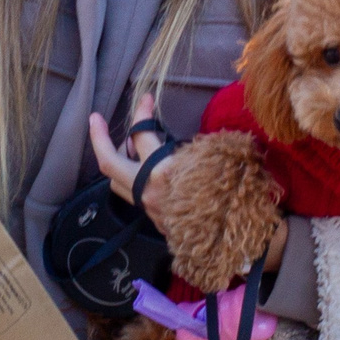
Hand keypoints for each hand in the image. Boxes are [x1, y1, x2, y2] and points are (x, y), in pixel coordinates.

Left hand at [86, 97, 287, 273]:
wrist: (243, 241)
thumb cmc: (236, 193)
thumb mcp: (219, 158)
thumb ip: (193, 145)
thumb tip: (178, 137)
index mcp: (164, 172)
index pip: (142, 134)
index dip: (142, 111)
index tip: (146, 98)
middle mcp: (150, 192)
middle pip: (109, 163)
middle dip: (98, 138)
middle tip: (95, 119)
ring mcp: (151, 210)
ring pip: (117, 183)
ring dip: (117, 161)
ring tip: (128, 146)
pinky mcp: (157, 222)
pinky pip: (135, 196)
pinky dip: (134, 177)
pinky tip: (146, 168)